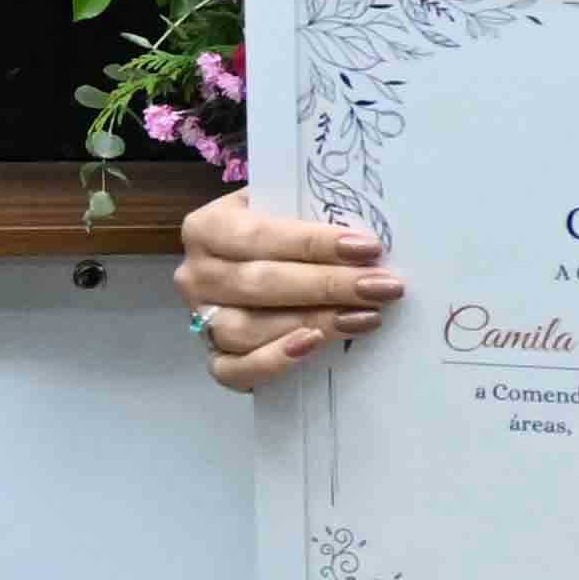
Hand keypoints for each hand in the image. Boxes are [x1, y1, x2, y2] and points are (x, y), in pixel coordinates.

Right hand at [174, 192, 397, 391]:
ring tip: (367, 317)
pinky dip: (273, 362)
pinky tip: (314, 346)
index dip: (315, 243)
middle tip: (382, 287)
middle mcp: (196, 275)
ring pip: (248, 329)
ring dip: (314, 322)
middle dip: (329, 286)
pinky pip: (234, 370)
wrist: (259, 263)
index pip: (260, 236)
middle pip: (260, 284)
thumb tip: (364, 240)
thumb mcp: (289, 209)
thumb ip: (313, 216)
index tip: (368, 249)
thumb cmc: (282, 233)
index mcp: (207, 228)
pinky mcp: (215, 357)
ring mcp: (201, 319)